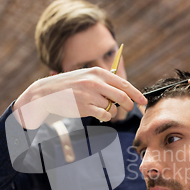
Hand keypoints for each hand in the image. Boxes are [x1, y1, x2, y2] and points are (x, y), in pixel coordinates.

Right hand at [13, 67, 145, 128]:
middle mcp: (95, 82)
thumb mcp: (87, 77)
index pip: (124, 84)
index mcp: (98, 73)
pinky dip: (104, 116)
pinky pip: (104, 116)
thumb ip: (104, 82)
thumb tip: (124, 92)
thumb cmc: (69, 86)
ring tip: (98, 107)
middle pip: (122, 97)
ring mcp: (90, 95)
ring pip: (112, 108)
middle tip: (130, 108)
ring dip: (110, 110)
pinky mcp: (85, 107)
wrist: (47, 93)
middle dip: (129, 104)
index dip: (136, 94)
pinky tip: (95, 112)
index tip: (143, 101)